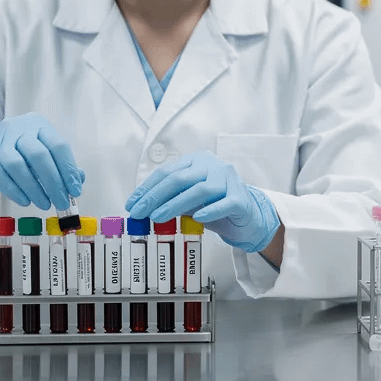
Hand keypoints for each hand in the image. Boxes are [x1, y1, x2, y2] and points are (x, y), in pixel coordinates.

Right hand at [0, 113, 84, 209]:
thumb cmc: (20, 155)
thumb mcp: (43, 155)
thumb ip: (61, 165)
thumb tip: (78, 180)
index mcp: (38, 125)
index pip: (58, 145)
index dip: (68, 169)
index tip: (75, 190)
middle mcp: (18, 128)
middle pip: (39, 155)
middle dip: (53, 183)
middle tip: (61, 202)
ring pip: (17, 165)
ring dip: (34, 189)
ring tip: (44, 203)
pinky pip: (0, 176)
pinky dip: (15, 191)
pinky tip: (26, 200)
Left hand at [124, 150, 280, 253]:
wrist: (248, 217)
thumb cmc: (215, 206)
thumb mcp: (189, 200)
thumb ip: (172, 199)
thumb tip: (144, 208)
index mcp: (197, 161)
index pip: (167, 172)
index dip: (148, 188)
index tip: (133, 203)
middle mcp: (213, 166)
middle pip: (180, 178)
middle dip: (156, 196)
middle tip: (140, 212)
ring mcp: (229, 180)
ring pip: (199, 190)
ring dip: (175, 204)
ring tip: (158, 216)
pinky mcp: (240, 199)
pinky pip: (223, 203)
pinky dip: (209, 211)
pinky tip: (197, 218)